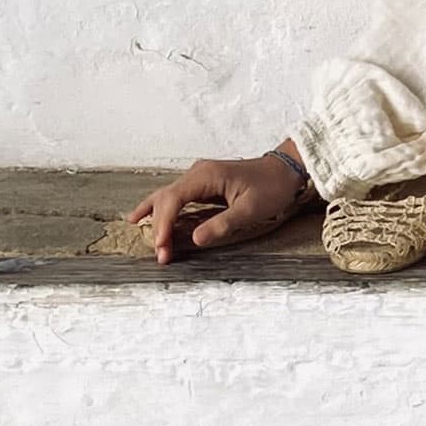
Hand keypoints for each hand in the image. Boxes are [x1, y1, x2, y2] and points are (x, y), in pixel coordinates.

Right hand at [126, 155, 312, 265]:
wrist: (286, 170)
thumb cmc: (272, 187)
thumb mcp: (251, 210)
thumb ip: (222, 224)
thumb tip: (195, 239)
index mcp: (206, 175)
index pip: (174, 199)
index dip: (163, 224)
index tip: (162, 246)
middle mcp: (198, 173)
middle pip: (166, 198)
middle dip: (159, 226)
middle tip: (161, 255)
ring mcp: (199, 177)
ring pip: (168, 196)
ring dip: (157, 218)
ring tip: (139, 232)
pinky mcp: (203, 184)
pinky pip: (176, 196)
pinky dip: (161, 208)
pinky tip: (144, 215)